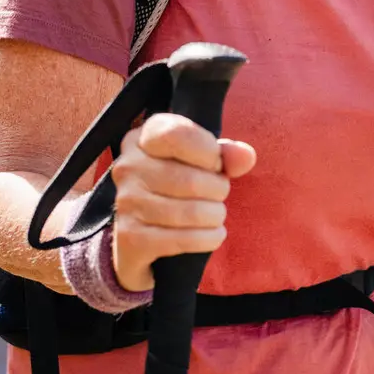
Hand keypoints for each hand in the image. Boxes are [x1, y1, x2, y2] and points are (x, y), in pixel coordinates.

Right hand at [109, 113, 257, 293]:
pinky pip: (184, 239)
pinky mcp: (131, 237)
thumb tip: (246, 156)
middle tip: (218, 195)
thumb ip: (225, 155)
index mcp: (143, 138)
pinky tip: (212, 235)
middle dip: (218, 190)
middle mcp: (128, 166)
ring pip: (190, 212)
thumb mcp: (200, 163)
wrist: (142, 236)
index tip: (216, 164)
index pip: (176, 134)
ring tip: (215, 214)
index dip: (208, 151)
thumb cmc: (176, 187)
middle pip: (190, 179)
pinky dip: (209, 238)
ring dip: (215, 216)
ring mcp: (126, 202)